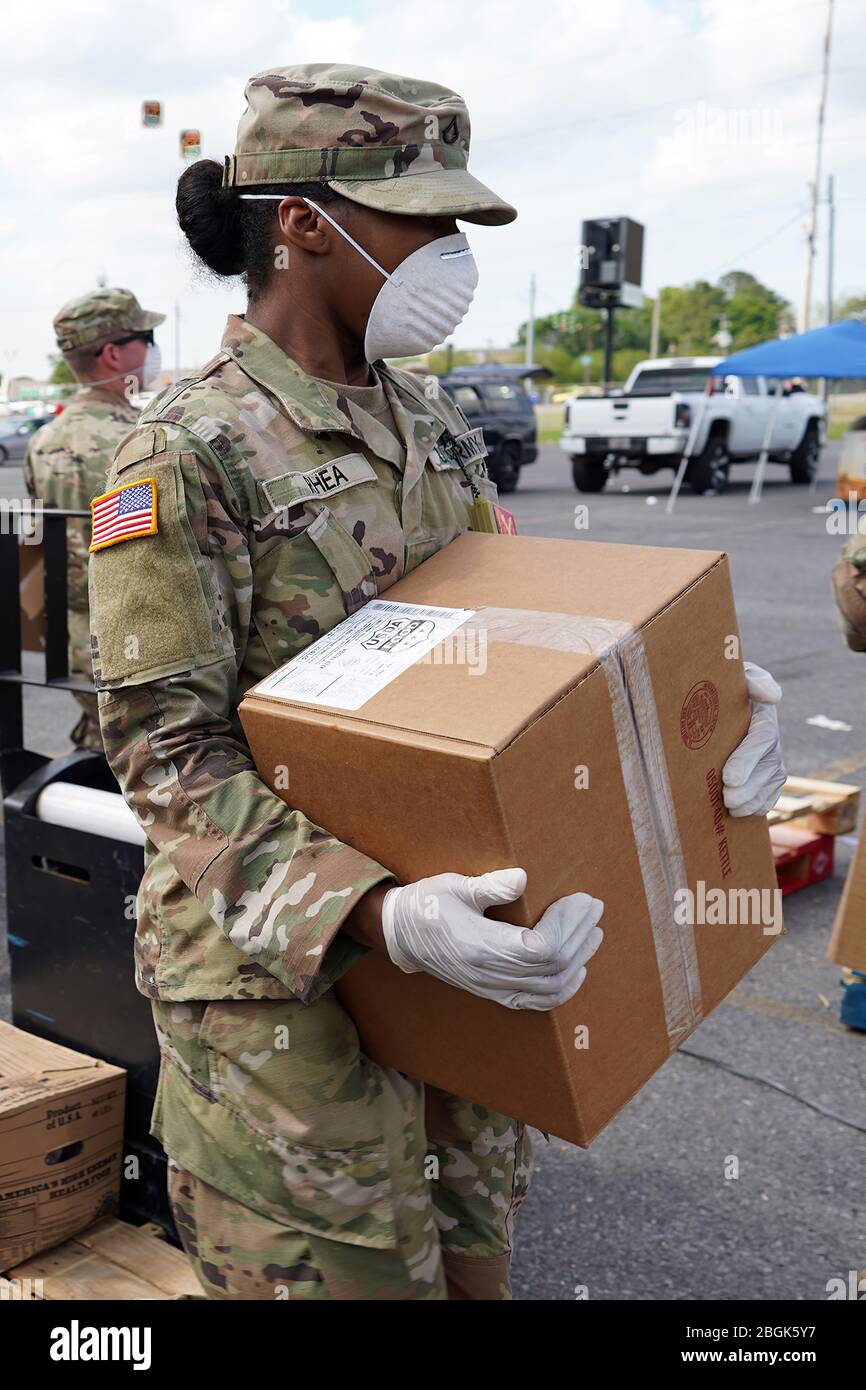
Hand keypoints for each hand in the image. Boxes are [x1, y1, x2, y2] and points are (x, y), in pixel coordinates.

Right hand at [381, 867, 603, 1010]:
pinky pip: (536, 1002)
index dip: (567, 925)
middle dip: (580, 935)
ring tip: (593, 932)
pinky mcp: (493, 992)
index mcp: (481, 947)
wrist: (399, 932)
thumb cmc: (427, 904)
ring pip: (550, 988)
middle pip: (553, 967)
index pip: (542, 949)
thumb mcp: (454, 886)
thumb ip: (489, 886)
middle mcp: (490, 975)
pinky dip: (562, 989)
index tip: (578, 898)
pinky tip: (577, 970)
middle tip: (594, 907)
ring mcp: (492, 987)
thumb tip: (523, 878)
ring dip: (578, 960)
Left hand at [723, 661, 785, 816]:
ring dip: (750, 802)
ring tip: (729, 809)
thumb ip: (753, 679)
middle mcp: (772, 743)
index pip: (762, 739)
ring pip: (768, 788)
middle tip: (728, 799)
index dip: (747, 760)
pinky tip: (737, 814)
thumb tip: (772, 696)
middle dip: (748, 788)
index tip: (730, 778)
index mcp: (763, 717)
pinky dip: (756, 808)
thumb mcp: (737, 675)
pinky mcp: (766, 779)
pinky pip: (768, 798)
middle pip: (766, 770)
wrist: (721, 703)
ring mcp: (771, 763)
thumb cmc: (725, 688)